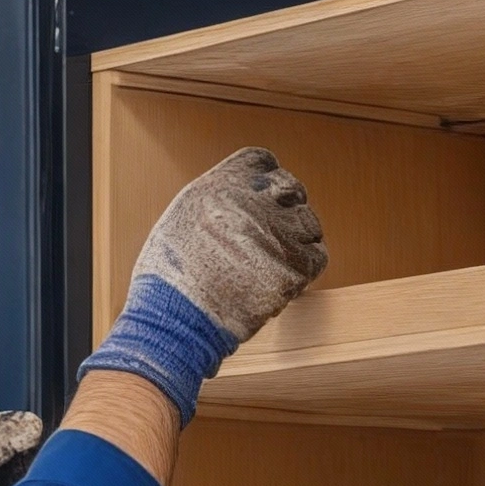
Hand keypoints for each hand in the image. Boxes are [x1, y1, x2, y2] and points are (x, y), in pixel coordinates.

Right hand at [134, 145, 327, 343]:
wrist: (174, 323)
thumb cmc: (168, 280)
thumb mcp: (180, 219)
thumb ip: (216, 201)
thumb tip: (243, 197)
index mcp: (221, 184)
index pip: (263, 162)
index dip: (267, 181)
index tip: (265, 198)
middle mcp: (252, 202)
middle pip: (291, 191)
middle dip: (286, 210)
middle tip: (274, 235)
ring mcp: (276, 234)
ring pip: (309, 224)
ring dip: (296, 241)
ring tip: (272, 263)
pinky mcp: (293, 268)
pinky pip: (316, 257)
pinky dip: (303, 268)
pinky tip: (280, 280)